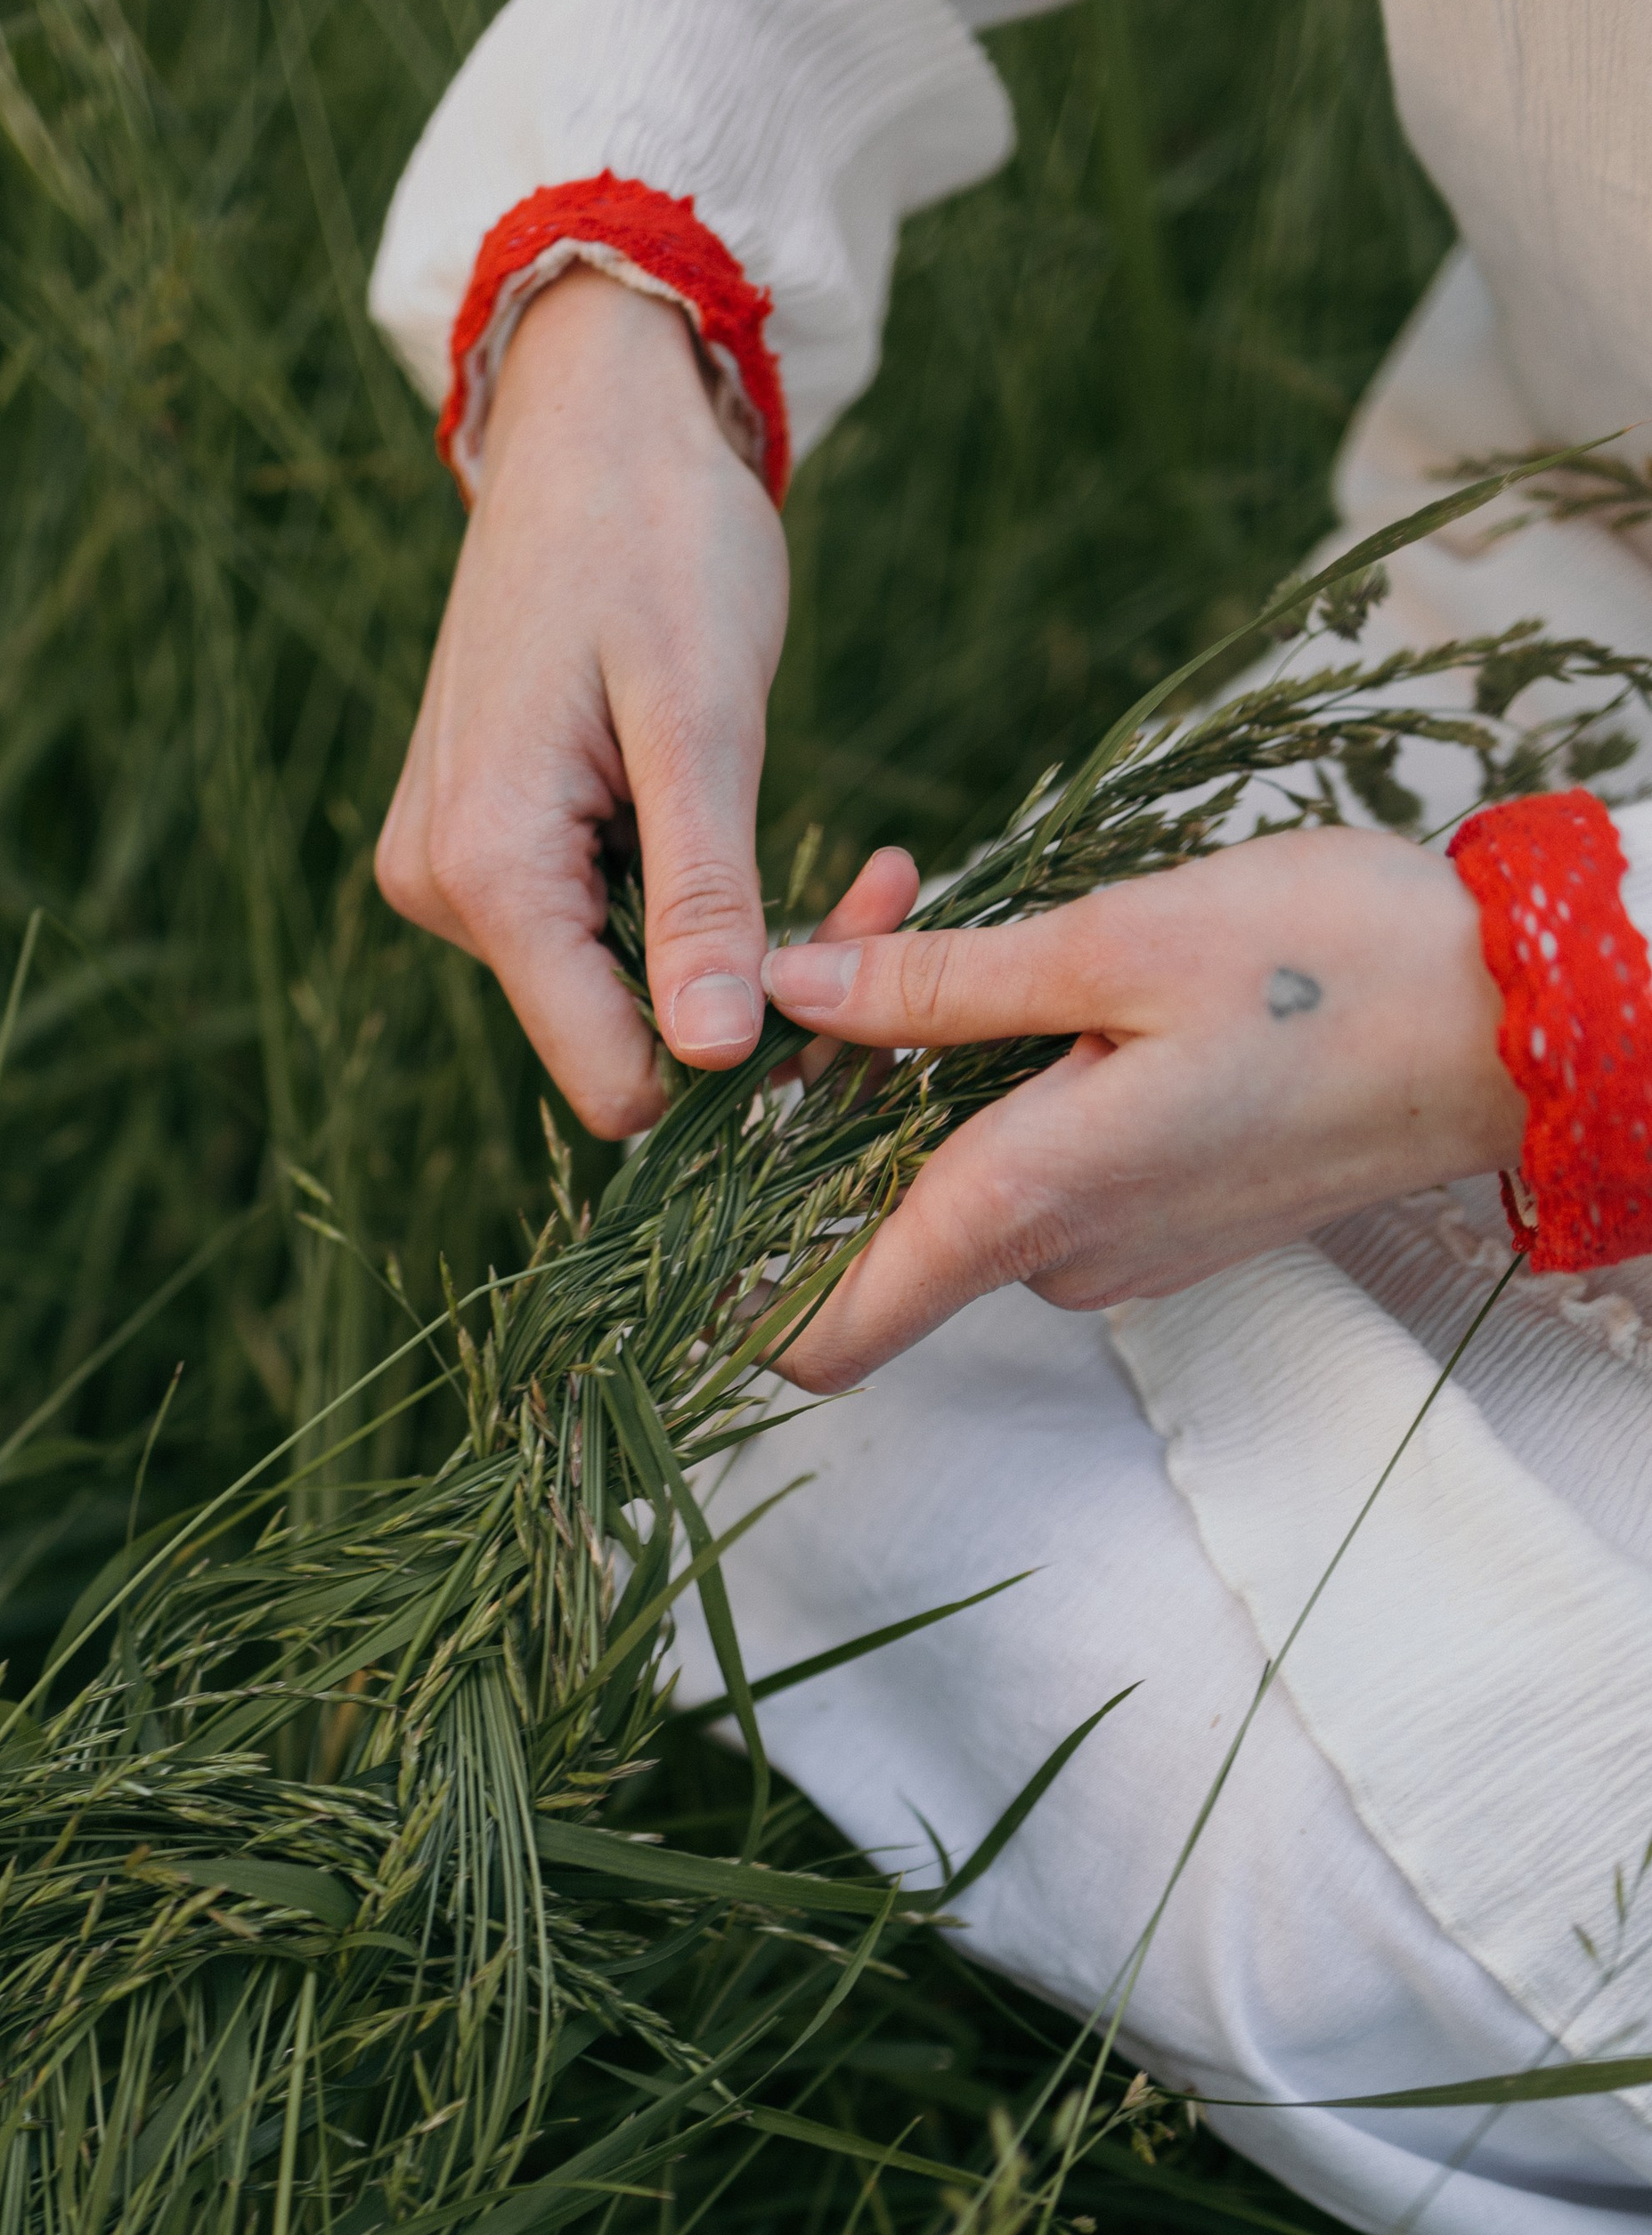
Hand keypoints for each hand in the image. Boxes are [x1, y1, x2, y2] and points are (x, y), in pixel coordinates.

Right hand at [376, 267, 787, 1136]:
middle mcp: (443, 892)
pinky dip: (690, 906)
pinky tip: (743, 828)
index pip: (614, 1079)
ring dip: (733, 946)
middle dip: (754, 994)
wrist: (590, 422)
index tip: (851, 974)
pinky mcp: (481, 850)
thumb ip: (704, 895)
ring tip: (844, 858)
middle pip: (621, 1041)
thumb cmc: (657, 535)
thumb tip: (714, 1058)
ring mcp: (452, 873)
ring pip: (619, 993)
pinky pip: (598, 933)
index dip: (739, 1059)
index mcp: (487, 868)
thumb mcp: (703, 715)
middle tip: (880, 887)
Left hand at [758, 825, 1522, 1389]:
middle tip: (864, 907)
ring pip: (934, 1180)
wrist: (1525, 1023)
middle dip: (818, 1077)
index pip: (811, 1333)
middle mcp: (1051, 1260)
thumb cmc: (1338, 967)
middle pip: (855, 1221)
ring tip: (929, 901)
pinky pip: (1017, 1167)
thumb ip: (934, 988)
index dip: (721, 1275)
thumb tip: (783, 996)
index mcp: (1019, 1209)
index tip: (708, 1138)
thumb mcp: (1115, 941)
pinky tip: (1019, 961)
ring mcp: (1106, 1249)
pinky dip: (984, 1076)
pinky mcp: (1152, 1216)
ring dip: (903, 1056)